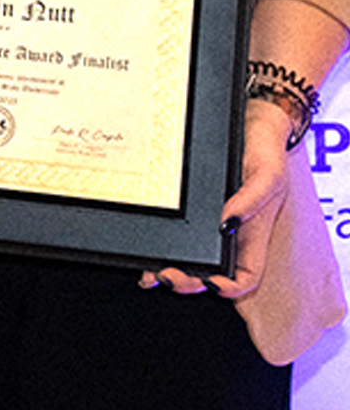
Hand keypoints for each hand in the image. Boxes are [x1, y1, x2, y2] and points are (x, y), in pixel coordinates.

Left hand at [142, 98, 292, 296]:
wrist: (249, 122)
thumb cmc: (264, 152)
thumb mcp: (268, 175)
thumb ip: (252, 199)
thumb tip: (228, 223)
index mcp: (251, 236)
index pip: (244, 277)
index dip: (228, 287)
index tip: (209, 282)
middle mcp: (227, 234)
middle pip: (208, 273)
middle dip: (186, 281)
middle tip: (165, 276)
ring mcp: (205, 221)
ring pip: (186, 256)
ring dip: (165, 267)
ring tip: (149, 271)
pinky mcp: (188, 206)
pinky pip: (171, 229)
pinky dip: (155, 241)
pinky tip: (142, 245)